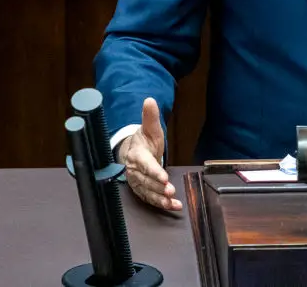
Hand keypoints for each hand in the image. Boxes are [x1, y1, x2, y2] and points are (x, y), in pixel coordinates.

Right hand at [117, 97, 181, 211]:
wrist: (133, 151)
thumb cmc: (144, 140)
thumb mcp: (150, 128)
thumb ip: (150, 117)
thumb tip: (150, 100)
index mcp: (137, 154)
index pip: (144, 164)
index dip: (153, 171)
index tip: (163, 177)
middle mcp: (134, 170)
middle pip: (146, 180)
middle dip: (158, 187)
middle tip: (170, 190)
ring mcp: (137, 181)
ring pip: (147, 192)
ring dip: (160, 198)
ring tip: (172, 202)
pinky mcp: (141, 190)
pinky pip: (150, 198)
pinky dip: (161, 204)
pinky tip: (173, 206)